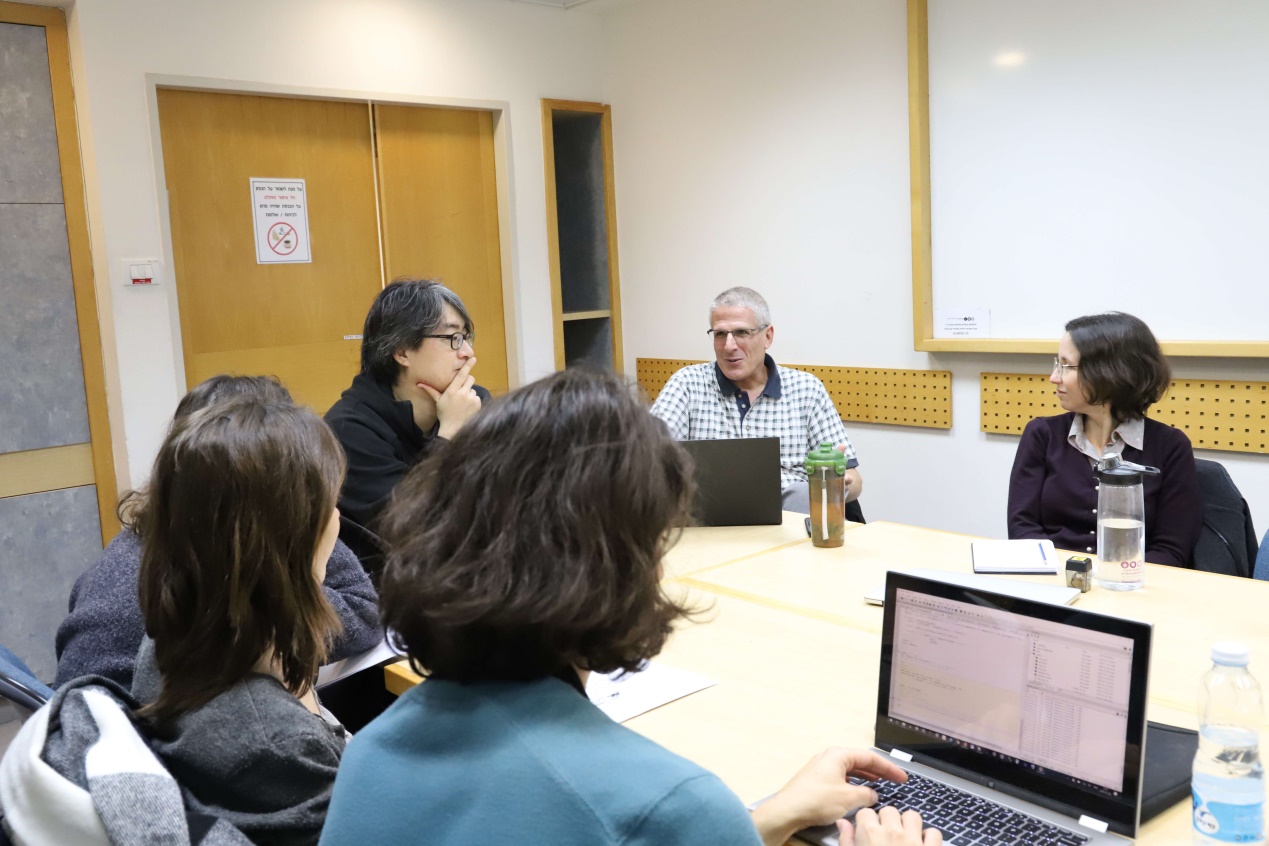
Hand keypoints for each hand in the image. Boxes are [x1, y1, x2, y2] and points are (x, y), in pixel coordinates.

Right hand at [420, 357, 480, 438]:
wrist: (453, 427)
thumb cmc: (444, 413)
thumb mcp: (438, 401)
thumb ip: (430, 390)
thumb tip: (419, 384)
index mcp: (452, 391)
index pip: (461, 375)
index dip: (467, 366)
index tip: (473, 358)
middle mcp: (462, 393)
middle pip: (470, 378)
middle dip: (467, 381)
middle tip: (461, 390)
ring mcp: (471, 399)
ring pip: (473, 388)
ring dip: (469, 392)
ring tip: (463, 402)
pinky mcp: (477, 404)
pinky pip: (477, 397)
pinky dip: (473, 400)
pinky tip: (467, 407)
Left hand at [750, 748, 909, 845]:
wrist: (788, 810)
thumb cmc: (814, 800)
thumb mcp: (848, 798)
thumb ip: (866, 795)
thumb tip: (872, 795)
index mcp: (838, 755)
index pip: (870, 756)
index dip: (889, 767)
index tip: (901, 776)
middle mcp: (829, 757)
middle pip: (860, 761)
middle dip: (879, 770)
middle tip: (895, 779)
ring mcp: (822, 768)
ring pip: (851, 769)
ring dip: (866, 776)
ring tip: (881, 783)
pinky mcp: (817, 779)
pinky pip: (842, 777)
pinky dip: (854, 782)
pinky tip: (859, 791)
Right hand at [838, 807, 940, 844]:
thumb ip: (846, 840)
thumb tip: (842, 824)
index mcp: (869, 833)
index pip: (866, 812)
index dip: (866, 822)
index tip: (867, 831)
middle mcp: (891, 832)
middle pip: (889, 810)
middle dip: (887, 821)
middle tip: (886, 836)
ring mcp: (913, 840)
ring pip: (912, 816)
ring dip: (909, 824)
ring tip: (904, 836)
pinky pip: (934, 833)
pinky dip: (930, 837)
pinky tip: (922, 844)